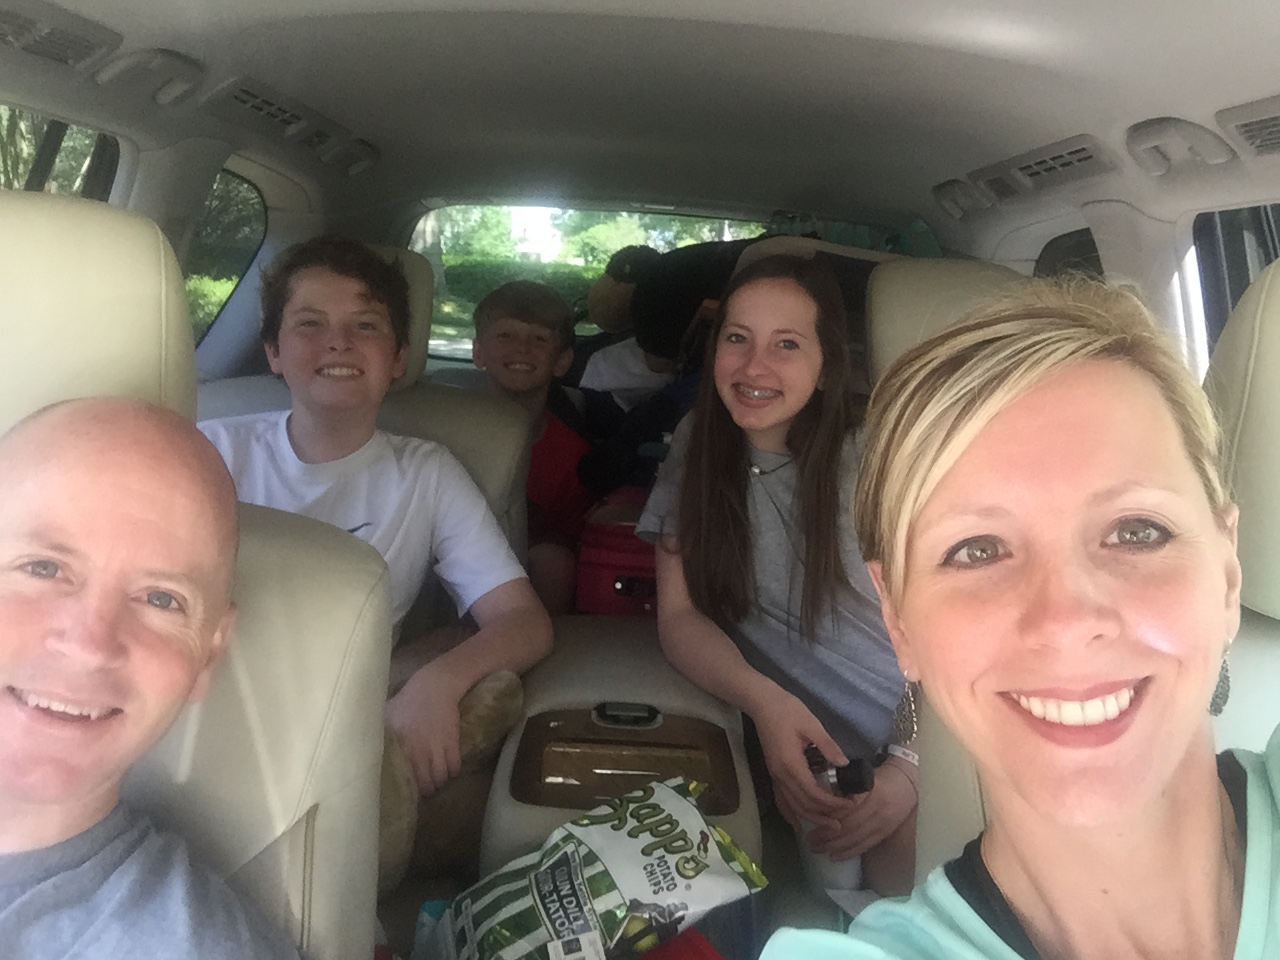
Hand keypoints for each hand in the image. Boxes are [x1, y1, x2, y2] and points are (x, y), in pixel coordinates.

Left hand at [384, 661, 463, 795]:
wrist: (435, 686)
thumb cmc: (407, 701)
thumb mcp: (386, 718)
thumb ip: (376, 735)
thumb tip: (362, 748)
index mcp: (399, 749)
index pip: (402, 781)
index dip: (405, 791)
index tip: (405, 793)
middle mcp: (417, 753)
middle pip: (423, 786)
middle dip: (424, 791)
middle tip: (422, 789)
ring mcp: (436, 750)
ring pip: (440, 780)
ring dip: (438, 782)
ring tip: (435, 780)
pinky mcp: (452, 744)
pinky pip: (454, 769)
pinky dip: (451, 772)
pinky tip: (447, 769)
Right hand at [750, 691, 849, 827]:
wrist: (762, 703)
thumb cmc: (787, 710)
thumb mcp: (812, 724)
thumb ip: (828, 746)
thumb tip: (844, 765)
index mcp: (791, 764)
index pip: (813, 793)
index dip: (832, 803)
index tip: (850, 803)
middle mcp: (780, 775)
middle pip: (803, 805)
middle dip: (824, 814)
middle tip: (846, 817)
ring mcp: (775, 775)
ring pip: (792, 805)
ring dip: (811, 817)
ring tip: (829, 824)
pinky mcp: (773, 772)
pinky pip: (781, 799)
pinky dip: (791, 813)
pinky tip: (798, 822)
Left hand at [807, 757, 917, 860]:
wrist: (909, 784)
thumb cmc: (881, 778)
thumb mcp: (863, 777)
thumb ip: (845, 788)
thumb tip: (821, 802)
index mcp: (870, 791)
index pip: (846, 809)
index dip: (828, 818)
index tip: (812, 822)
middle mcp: (878, 809)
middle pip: (849, 826)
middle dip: (827, 836)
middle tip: (810, 840)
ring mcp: (883, 823)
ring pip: (855, 838)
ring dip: (834, 846)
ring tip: (817, 849)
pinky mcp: (886, 833)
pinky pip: (865, 845)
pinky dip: (849, 852)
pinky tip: (835, 857)